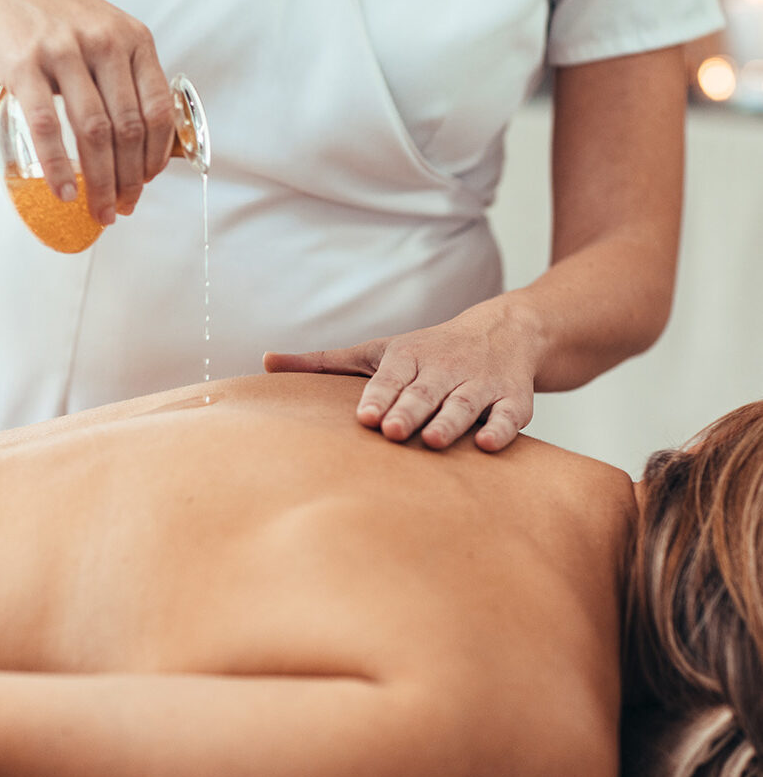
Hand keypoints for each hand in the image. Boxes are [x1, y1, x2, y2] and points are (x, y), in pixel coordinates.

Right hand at [0, 0, 175, 224]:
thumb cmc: (64, 25)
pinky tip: (66, 192)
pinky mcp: (25, 63)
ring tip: (100, 211)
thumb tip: (150, 153)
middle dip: (130, 181)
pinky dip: (59, 167)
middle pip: (128, 130)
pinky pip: (47, 126)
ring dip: (101, 182)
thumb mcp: (111, 37)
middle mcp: (105, 43)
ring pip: (94, 133)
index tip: (147, 184)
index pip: (159, 112)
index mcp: (136, 41)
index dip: (157, 157)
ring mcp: (64, 51)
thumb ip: (132, 82)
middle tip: (124, 208)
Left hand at [264, 298, 540, 450]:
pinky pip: (509, 416)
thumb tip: (264, 363)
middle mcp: (444, 368)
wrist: (503, 331)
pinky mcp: (512, 400)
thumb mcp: (375, 352)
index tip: (365, 417)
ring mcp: (480, 383)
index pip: (391, 376)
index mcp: (408, 357)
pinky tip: (486, 444)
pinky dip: (500, 428)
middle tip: (393, 431)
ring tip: (434, 442)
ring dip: (450, 420)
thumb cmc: (425, 352)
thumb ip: (322, 364)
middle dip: (410, 408)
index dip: (379, 395)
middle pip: (425, 390)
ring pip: (465, 403)